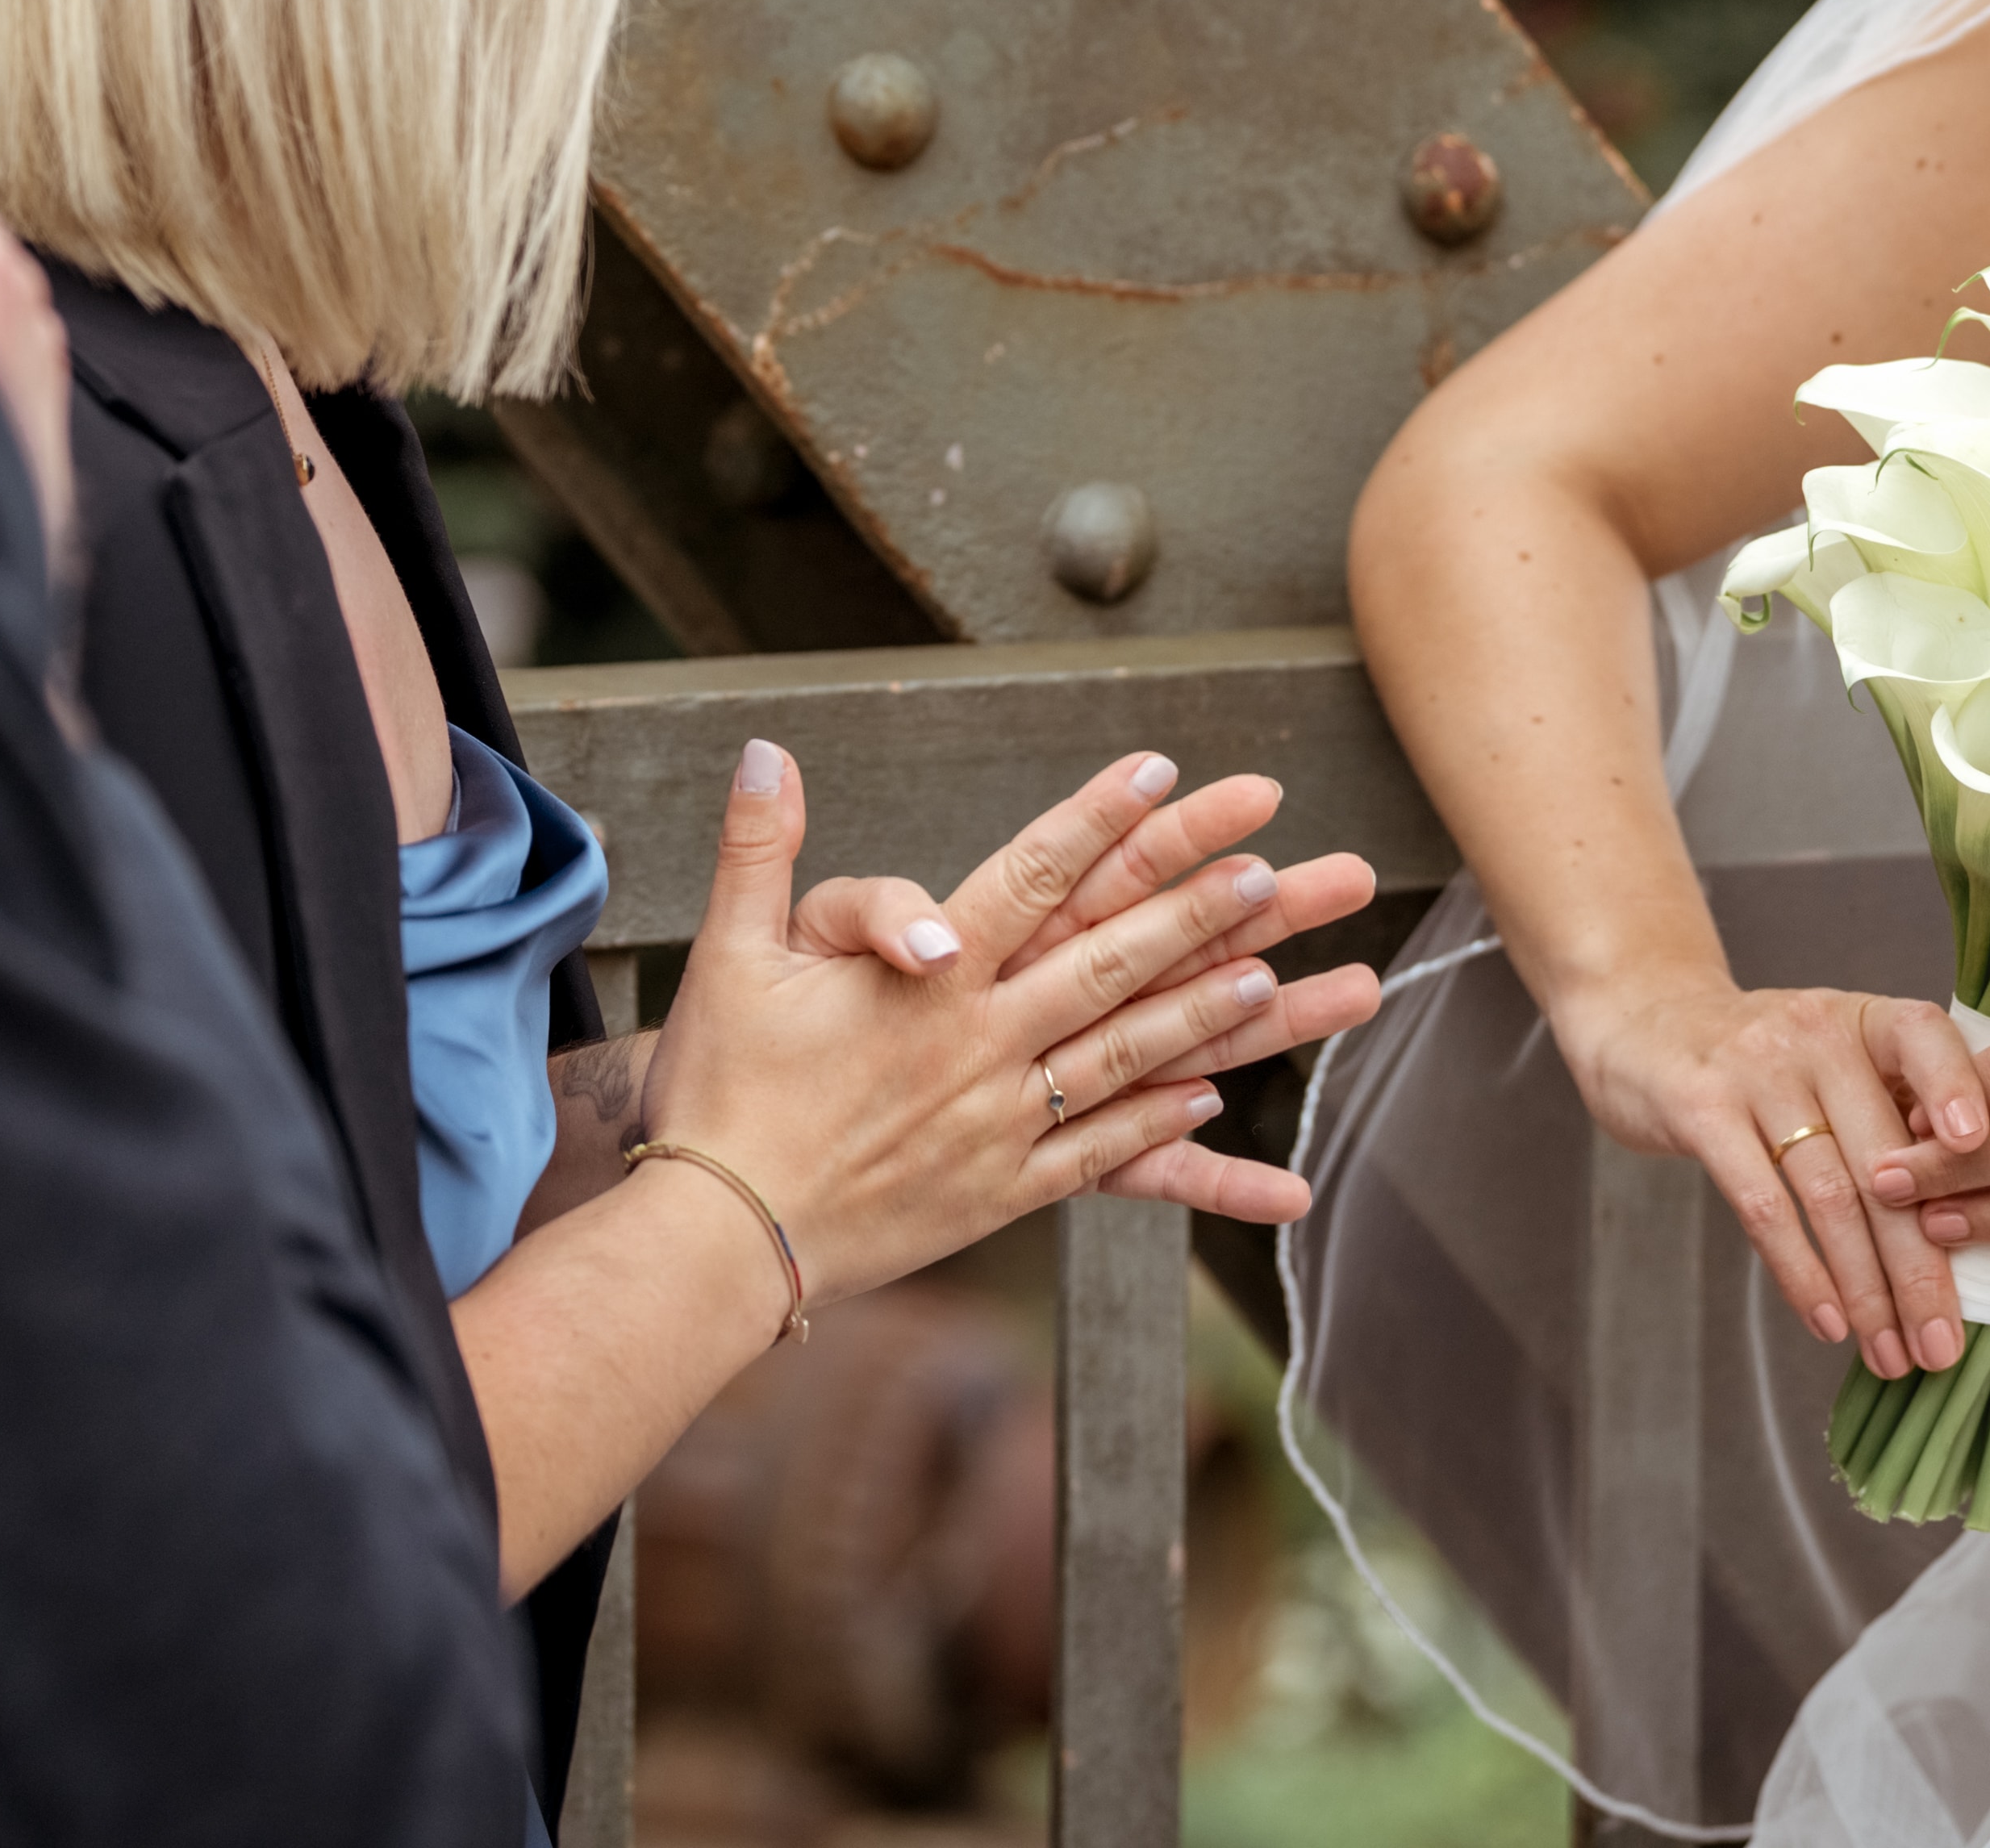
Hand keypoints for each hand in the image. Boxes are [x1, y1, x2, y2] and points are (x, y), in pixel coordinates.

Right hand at [635, 743, 1379, 1309]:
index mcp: (923, 982)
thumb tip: (766, 749)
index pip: (1028, 877)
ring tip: (1273, 976)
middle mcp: (977, 1046)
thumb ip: (760, 848)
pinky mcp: (1001, 1192)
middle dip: (1196, 912)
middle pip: (1105, 963)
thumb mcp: (728, 955)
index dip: (1098, 818)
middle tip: (1272, 871)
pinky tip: (1211, 1099)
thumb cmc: (718, 1092)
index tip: (1162, 769)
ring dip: (1203, 1015)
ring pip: (1123, 1058)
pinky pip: (1098, 1154)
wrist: (716, 1240)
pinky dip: (1159, 1127)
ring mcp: (998, 1123)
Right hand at [1554, 977, 1989, 1381]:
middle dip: (1920, 1265)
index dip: (1956, 1087)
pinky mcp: (1702, 1108)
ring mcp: (1756, 1070)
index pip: (1923, 1037)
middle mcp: (1816, 1034)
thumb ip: (1898, 1112)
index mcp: (1864, 1020)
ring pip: (1829, 1196)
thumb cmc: (1766, 1061)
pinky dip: (1801, 1274)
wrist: (1646, 1024)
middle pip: (1885, 1159)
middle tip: (1944, 1344)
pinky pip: (1763, 1206)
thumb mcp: (1837, 1058)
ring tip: (1891, 1355)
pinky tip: (1829, 1323)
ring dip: (1866, 1290)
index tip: (1979, 1148)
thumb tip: (1975, 1221)